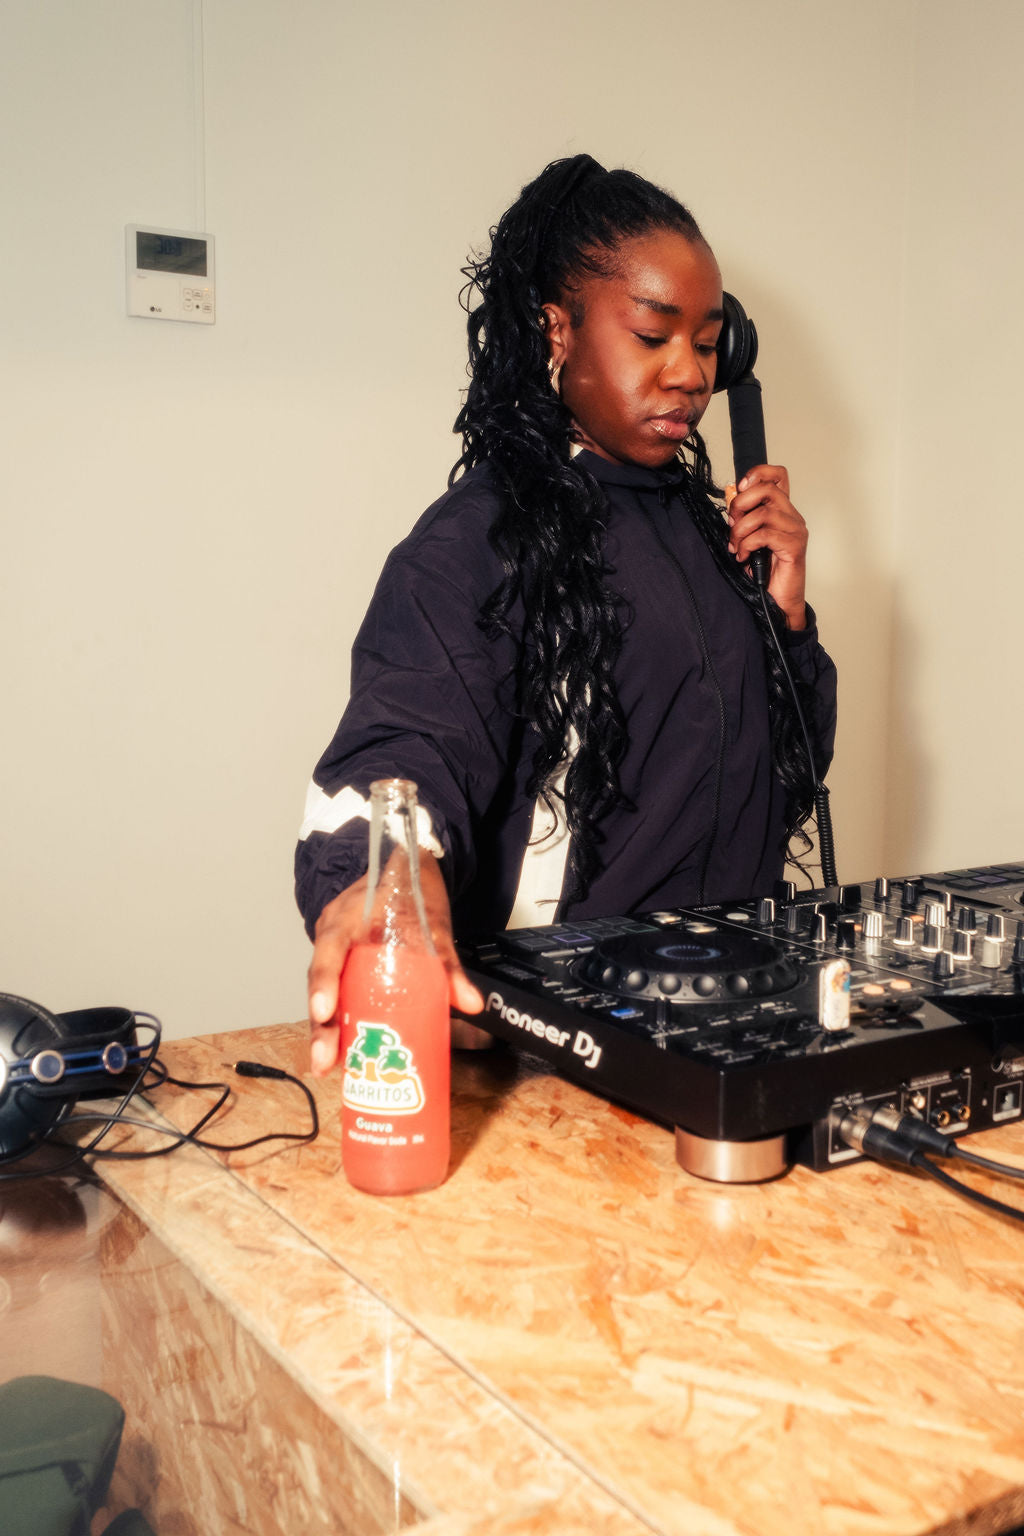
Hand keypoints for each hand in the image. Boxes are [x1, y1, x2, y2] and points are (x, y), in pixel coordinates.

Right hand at [307, 853, 483, 1075]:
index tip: (325, 1012)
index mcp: (347, 917)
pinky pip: (336, 991)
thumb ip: (449, 964)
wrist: (409, 866)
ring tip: (328, 1065)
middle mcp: (332, 934)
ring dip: (325, 1030)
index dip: (325, 983)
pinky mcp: (344, 963)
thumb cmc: (415, 891)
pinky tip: (342, 1051)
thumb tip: (471, 1004)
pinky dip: (338, 1019)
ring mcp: (335, 950)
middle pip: (319, 982)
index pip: (330, 951)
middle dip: (320, 1025)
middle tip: (324, 1061)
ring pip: (323, 993)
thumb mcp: (434, 925)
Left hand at [725, 465, 807, 629]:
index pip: (778, 476)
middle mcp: (792, 517)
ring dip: (741, 529)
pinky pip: (765, 535)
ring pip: (764, 513)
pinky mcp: (794, 547)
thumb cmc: (763, 572)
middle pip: (768, 489)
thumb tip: (730, 502)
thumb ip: (743, 519)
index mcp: (781, 511)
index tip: (739, 487)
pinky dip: (747, 544)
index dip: (758, 473)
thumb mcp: (747, 539)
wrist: (776, 601)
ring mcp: (795, 531)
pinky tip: (743, 556)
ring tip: (736, 546)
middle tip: (732, 523)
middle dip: (741, 503)